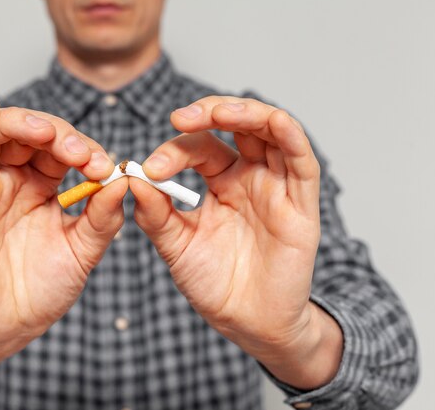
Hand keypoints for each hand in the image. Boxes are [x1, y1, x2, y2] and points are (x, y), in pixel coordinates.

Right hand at [0, 96, 126, 392]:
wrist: (5, 327)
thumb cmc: (42, 289)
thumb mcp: (83, 250)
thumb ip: (103, 216)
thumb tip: (126, 179)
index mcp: (45, 188)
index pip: (64, 150)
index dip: (85, 150)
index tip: (107, 167)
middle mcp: (16, 181)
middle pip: (33, 135)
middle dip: (61, 135)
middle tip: (82, 154)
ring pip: (1, 137)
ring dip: (25, 125)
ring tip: (47, 133)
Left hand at [130, 96, 341, 388]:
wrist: (247, 322)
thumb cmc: (213, 283)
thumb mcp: (176, 246)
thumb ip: (156, 214)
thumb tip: (132, 178)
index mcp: (220, 182)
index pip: (199, 148)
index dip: (174, 150)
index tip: (149, 169)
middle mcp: (249, 177)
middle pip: (236, 126)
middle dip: (208, 114)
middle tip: (180, 118)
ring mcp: (276, 186)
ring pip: (270, 131)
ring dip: (246, 113)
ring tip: (217, 112)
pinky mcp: (301, 203)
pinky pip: (302, 160)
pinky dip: (289, 135)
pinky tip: (272, 121)